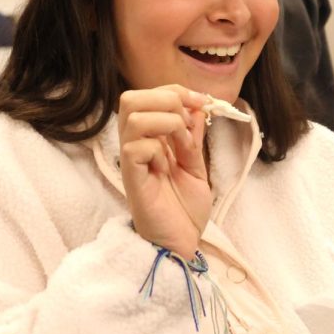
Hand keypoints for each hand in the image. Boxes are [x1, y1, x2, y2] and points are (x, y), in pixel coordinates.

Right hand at [118, 85, 209, 260]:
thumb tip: (198, 105)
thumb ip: (193, 136)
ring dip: (166, 122)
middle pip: (131, 98)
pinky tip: (167, 166)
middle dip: (166, 99)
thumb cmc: (185, 209)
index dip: (176, 91)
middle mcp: (136, 144)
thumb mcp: (197, 165)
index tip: (203, 103)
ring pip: (132, 117)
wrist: (183, 242)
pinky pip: (135, 147)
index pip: (150, 95)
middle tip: (188, 121)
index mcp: (151, 138)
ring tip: (182, 143)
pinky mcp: (131, 178)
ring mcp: (131, 160)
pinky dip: (157, 149)